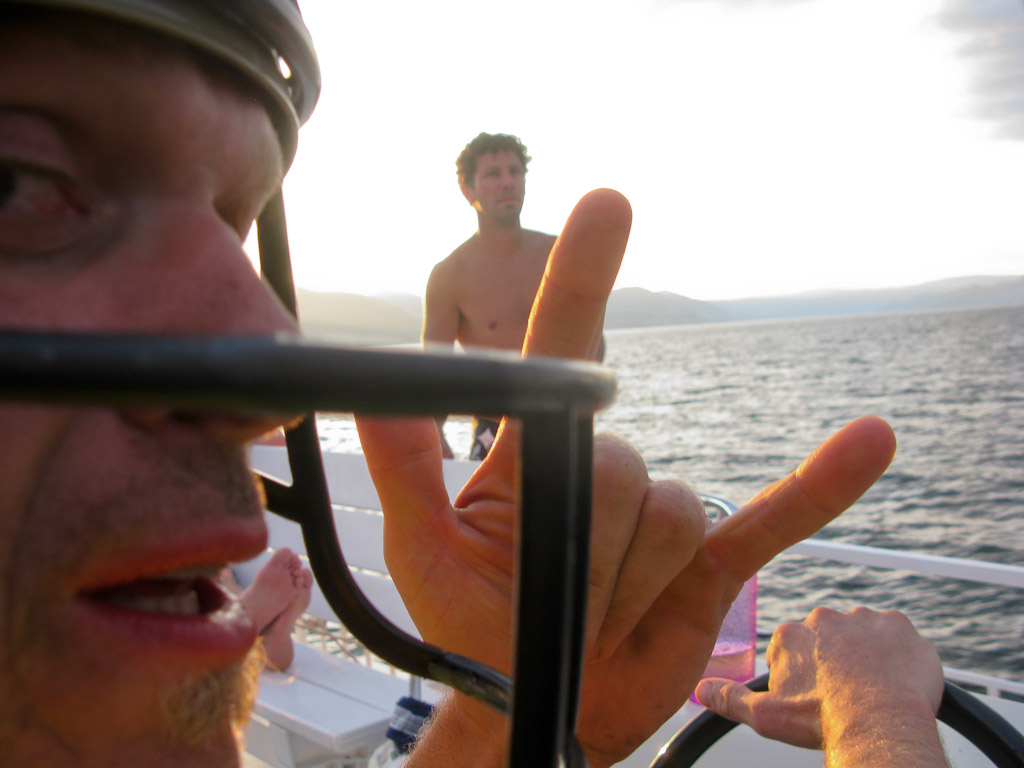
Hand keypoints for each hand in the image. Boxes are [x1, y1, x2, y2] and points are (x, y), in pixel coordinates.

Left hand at [357, 189, 896, 766]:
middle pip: (621, 462)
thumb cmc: (473, 629)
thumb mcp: (424, 551)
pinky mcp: (711, 565)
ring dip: (635, 578)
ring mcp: (663, 517)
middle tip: (555, 596)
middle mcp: (607, 472)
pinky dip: (821, 486)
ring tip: (600, 618)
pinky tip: (869, 440)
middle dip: (588, 541)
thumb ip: (407, 469)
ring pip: (675, 510)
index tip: (609, 203)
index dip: (583, 277)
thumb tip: (377, 385)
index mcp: (539, 456)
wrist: (536, 710)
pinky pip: (774, 519)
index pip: (563, 356)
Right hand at [696, 607, 943, 752]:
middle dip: (836, 661)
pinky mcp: (899, 624)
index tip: (815, 697)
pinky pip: (898, 635)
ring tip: (874, 690)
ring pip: (863, 635)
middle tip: (846, 695)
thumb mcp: (764, 716)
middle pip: (828, 639)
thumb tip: (700, 690)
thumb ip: (729, 699)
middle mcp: (823, 618)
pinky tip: (897, 679)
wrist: (878, 724)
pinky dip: (899, 653)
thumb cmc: (820, 719)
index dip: (804, 677)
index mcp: (790, 635)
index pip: (793, 650)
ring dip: (867, 655)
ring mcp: (863, 617)